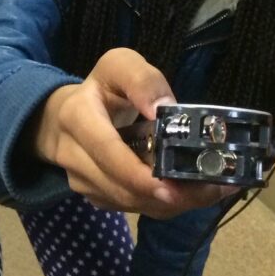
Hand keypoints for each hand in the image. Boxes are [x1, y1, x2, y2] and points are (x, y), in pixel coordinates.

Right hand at [31, 48, 233, 218]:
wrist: (62, 117)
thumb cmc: (101, 90)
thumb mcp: (119, 67)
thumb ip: (142, 80)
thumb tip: (165, 109)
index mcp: (77, 117)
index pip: (107, 152)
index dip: (138, 174)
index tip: (172, 186)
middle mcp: (73, 156)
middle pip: (121, 187)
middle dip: (168, 194)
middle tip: (212, 188)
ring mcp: (81, 181)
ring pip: (130, 204)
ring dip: (172, 203)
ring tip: (212, 189)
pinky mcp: (96, 197)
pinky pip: (133, 208)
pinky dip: (164, 205)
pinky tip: (192, 192)